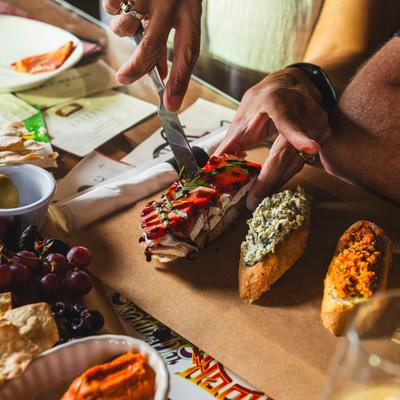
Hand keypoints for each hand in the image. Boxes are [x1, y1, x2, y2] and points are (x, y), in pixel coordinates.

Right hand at [104, 0, 201, 110]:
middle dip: (137, 68)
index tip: (171, 105)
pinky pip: (110, 7)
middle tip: (124, 79)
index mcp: (190, 9)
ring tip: (131, 9)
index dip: (180, 81)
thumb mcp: (180, 6)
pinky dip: (113, 6)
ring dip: (122, 27)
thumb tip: (159, 72)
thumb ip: (170, 37)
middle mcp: (170, 1)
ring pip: (124, 27)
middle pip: (151, 46)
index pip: (188, 53)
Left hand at [214, 67, 330, 209]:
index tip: (311, 148)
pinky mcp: (322, 136)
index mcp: (281, 101)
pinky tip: (270, 186)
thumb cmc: (263, 102)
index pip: (289, 119)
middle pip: (289, 150)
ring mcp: (318, 124)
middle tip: (252, 200)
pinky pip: (301, 161)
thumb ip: (230, 142)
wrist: (288, 88)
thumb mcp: (243, 116)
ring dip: (276, 181)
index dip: (298, 135)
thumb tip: (213, 166)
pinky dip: (283, 175)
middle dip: (269, 179)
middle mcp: (306, 111)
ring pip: (296, 160)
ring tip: (256, 197)